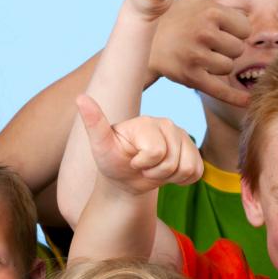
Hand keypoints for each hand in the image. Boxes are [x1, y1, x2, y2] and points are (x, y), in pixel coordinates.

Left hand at [76, 94, 202, 193]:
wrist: (126, 178)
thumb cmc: (112, 161)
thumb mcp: (100, 146)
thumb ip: (94, 123)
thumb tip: (80, 97)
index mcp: (147, 122)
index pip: (155, 152)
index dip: (143, 164)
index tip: (132, 160)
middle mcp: (168, 124)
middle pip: (172, 162)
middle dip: (155, 173)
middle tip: (142, 168)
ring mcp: (183, 137)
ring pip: (186, 168)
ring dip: (169, 178)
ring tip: (154, 170)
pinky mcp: (193, 150)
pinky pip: (197, 172)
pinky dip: (182, 180)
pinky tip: (168, 173)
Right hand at [146, 0, 251, 107]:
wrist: (143, 44)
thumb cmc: (173, 15)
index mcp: (210, 10)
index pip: (244, 28)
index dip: (234, 31)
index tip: (219, 30)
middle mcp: (204, 31)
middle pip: (238, 49)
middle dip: (228, 50)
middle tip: (209, 46)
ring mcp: (197, 55)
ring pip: (228, 67)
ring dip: (220, 66)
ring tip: (202, 57)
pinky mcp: (190, 77)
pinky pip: (221, 90)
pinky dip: (236, 98)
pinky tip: (248, 102)